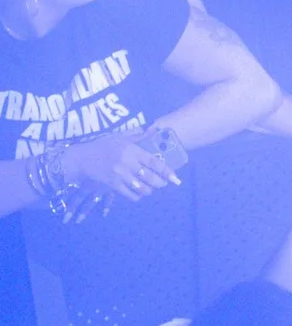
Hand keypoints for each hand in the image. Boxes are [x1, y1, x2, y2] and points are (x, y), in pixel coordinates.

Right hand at [61, 132, 180, 201]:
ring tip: (150, 188)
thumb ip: (138, 136)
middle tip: (163, 184)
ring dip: (149, 190)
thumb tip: (155, 129)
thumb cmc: (101, 146)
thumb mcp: (120, 137)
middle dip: (160, 183)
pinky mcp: (112, 185)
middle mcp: (127, 163)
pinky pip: (130, 194)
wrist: (80, 159)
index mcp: (132, 150)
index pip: (154, 162)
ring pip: (142, 188)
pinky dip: (137, 196)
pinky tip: (138, 193)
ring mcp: (120, 175)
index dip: (167, 171)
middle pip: (150, 177)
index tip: (176, 178)